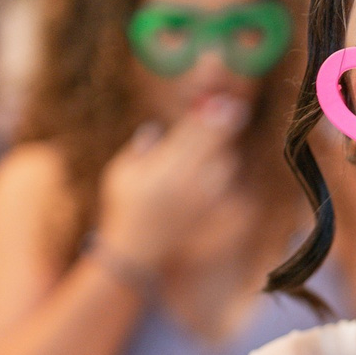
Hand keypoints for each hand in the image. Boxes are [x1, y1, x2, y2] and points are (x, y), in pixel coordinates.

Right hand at [96, 95, 248, 271]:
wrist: (138, 252)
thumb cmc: (125, 209)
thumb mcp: (121, 174)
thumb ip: (140, 149)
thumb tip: (157, 129)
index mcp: (164, 168)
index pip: (193, 134)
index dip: (210, 115)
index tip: (221, 102)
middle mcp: (187, 182)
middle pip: (216, 146)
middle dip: (226, 126)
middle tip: (235, 110)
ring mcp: (203, 201)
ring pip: (226, 166)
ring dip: (224, 154)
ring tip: (214, 153)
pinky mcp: (212, 216)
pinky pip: (229, 190)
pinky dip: (227, 179)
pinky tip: (216, 178)